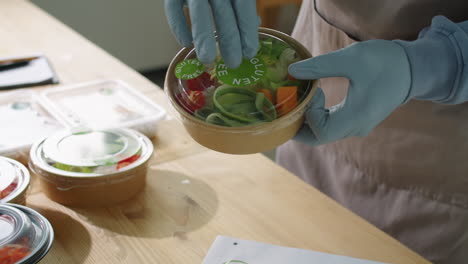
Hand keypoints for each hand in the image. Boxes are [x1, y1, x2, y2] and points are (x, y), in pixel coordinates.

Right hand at [165, 0, 258, 67]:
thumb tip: (255, 25)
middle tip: (234, 63)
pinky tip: (186, 43)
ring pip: (199, 11)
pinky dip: (179, 26)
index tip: (250, 52)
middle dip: (230, 40)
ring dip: (203, 37)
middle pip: (224, 12)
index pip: (243, 5)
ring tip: (208, 59)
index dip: (247, 30)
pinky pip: (173, 9)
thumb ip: (243, 2)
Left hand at [289, 40, 411, 145]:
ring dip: (309, 119)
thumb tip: (291, 70)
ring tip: (302, 97)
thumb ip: (320, 66)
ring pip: (324, 133)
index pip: (320, 132)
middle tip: (290, 103)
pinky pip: (331, 126)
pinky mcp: (357, 120)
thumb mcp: (351, 59)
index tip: (314, 90)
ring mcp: (357, 126)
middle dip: (300, 124)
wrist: (412, 68)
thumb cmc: (384, 62)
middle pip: (318, 138)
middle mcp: (356, 128)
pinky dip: (318, 116)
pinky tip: (314, 98)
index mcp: (356, 118)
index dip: (309, 114)